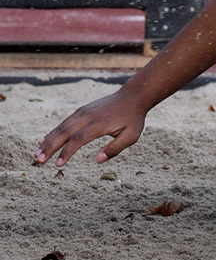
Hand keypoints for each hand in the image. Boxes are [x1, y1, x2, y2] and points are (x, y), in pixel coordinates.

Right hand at [33, 89, 147, 166]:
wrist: (133, 96)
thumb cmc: (133, 118)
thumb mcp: (131, 135)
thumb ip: (115, 148)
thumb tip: (97, 161)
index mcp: (99, 124)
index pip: (78, 139)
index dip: (67, 152)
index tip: (58, 164)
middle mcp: (88, 117)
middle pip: (65, 132)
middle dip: (50, 147)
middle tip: (38, 160)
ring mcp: (83, 112)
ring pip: (62, 127)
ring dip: (48, 140)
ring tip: (37, 153)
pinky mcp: (82, 110)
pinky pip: (65, 122)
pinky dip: (54, 132)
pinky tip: (44, 140)